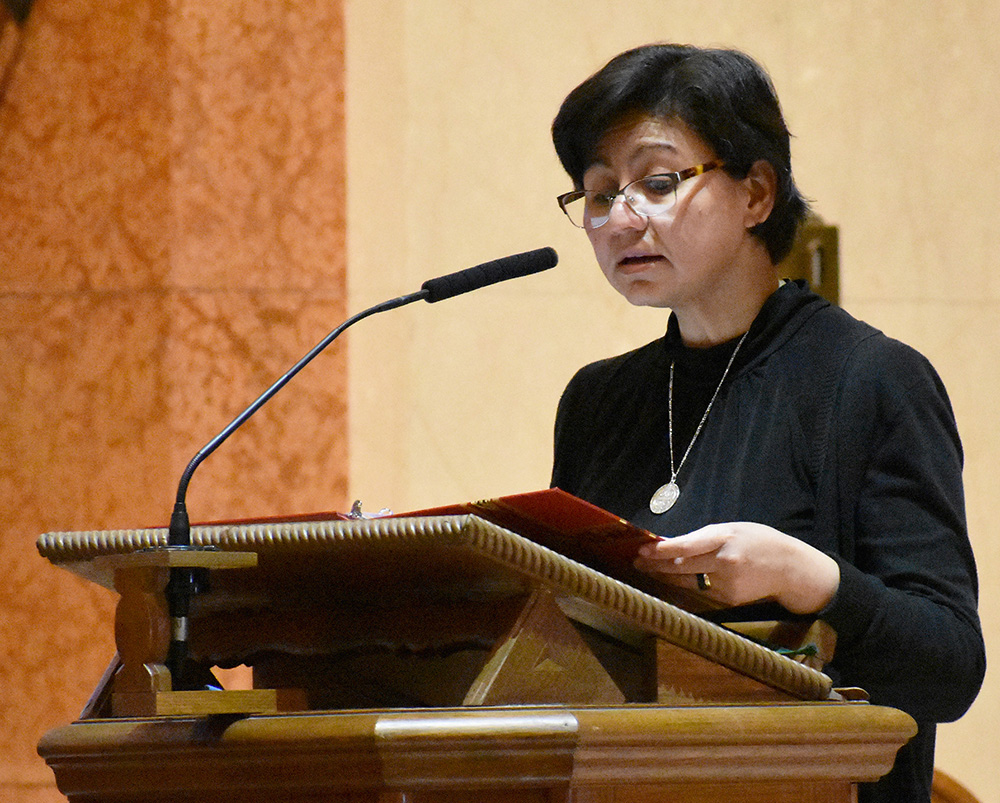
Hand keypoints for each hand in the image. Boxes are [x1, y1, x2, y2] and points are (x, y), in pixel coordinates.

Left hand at [633, 522, 839, 613]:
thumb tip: (674, 543)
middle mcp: (724, 563)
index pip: (686, 546)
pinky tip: (675, 579)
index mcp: (725, 539)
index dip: (661, 550)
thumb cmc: (759, 542)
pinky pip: (701, 590)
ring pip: (687, 581)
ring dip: (666, 576)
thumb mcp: (733, 529)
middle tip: (637, 562)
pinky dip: (687, 584)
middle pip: (681, 567)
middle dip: (656, 565)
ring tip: (648, 569)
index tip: (643, 550)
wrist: (790, 569)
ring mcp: (726, 584)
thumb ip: (704, 537)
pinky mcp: (728, 599)